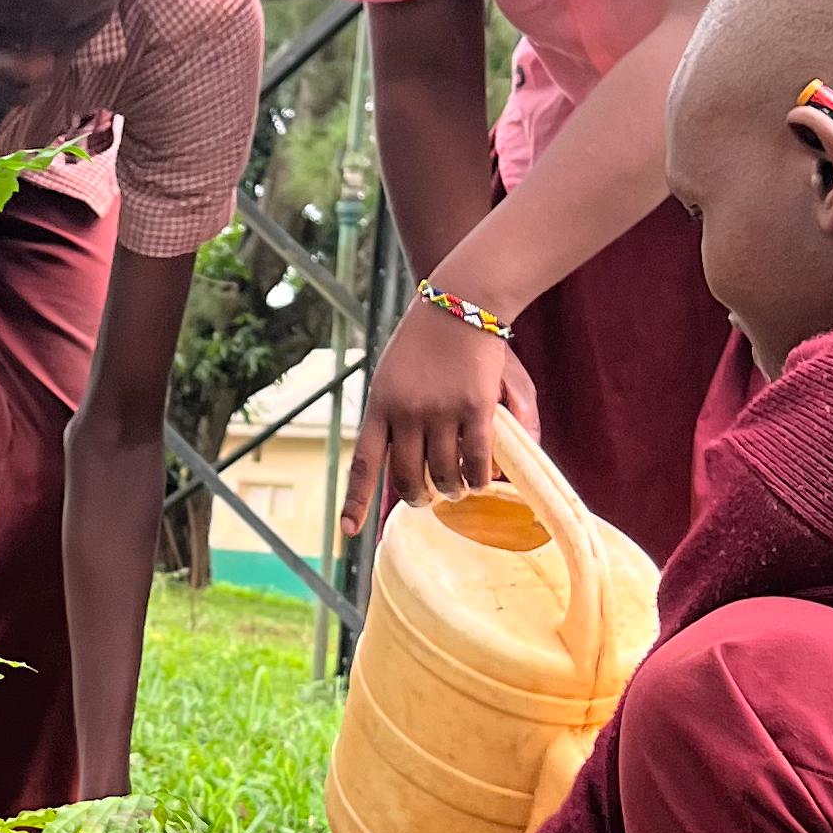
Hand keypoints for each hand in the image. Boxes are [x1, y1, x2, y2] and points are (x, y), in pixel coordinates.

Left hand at [342, 298, 541, 535]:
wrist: (461, 299)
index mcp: (380, 405)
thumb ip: (411, 418)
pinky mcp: (474, 409)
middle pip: (407, 478)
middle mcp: (405, 413)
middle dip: (419, 496)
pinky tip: (484, 480)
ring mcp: (440, 412)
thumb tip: (417, 452)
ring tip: (459, 487)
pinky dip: (480, 477)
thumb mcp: (406, 375)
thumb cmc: (434, 339)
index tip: (349, 532)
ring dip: (452, 489)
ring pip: (444, 474)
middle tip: (431, 496)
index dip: (356, 501)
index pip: (363, 463)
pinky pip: (477, 460)